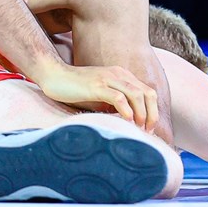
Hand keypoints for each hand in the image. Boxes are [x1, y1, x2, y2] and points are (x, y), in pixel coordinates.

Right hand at [34, 61, 158, 131]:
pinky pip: (118, 97)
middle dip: (152, 114)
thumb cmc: (76, 88)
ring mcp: (107, 79)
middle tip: (147, 131)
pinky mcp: (96, 86)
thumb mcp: (101, 94)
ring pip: (136, 95)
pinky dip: (126, 111)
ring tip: (139, 128)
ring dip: (142, 114)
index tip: (149, 128)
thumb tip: (130, 121)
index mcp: (122, 75)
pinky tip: (127, 121)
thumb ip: (115, 102)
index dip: (153, 111)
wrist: (54, 76)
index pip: (148, 92)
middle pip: (147, 93)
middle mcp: (118, 74)